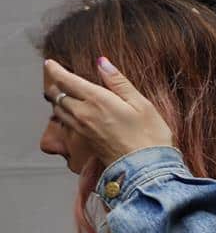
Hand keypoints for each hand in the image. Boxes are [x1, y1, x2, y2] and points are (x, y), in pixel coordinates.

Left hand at [44, 57, 172, 166]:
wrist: (148, 170)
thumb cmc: (150, 137)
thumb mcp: (141, 104)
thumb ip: (119, 82)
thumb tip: (102, 62)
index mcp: (97, 100)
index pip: (66, 80)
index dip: (55, 69)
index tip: (50, 63)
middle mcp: (84, 113)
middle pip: (57, 94)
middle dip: (55, 83)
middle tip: (56, 76)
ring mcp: (82, 129)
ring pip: (58, 109)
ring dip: (57, 99)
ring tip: (62, 92)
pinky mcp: (84, 141)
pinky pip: (65, 122)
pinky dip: (63, 113)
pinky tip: (71, 113)